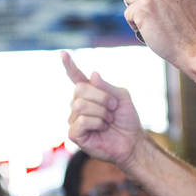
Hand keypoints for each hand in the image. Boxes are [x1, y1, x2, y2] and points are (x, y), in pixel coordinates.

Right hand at [61, 52, 142, 169]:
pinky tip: (101, 129)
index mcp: (89, 93)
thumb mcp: (122, 97)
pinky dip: (97, 123)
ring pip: (81, 105)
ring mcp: (74, 119)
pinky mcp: (74, 134)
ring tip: (108, 120)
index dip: (69, 66)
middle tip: (113, 108)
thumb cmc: (126, 119)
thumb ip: (107, 86)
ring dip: (101, 112)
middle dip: (102, 98)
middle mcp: (78, 105)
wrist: (131, 141)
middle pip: (80, 90)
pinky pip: (81, 120)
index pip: (76, 77)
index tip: (63, 53)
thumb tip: (92, 74)